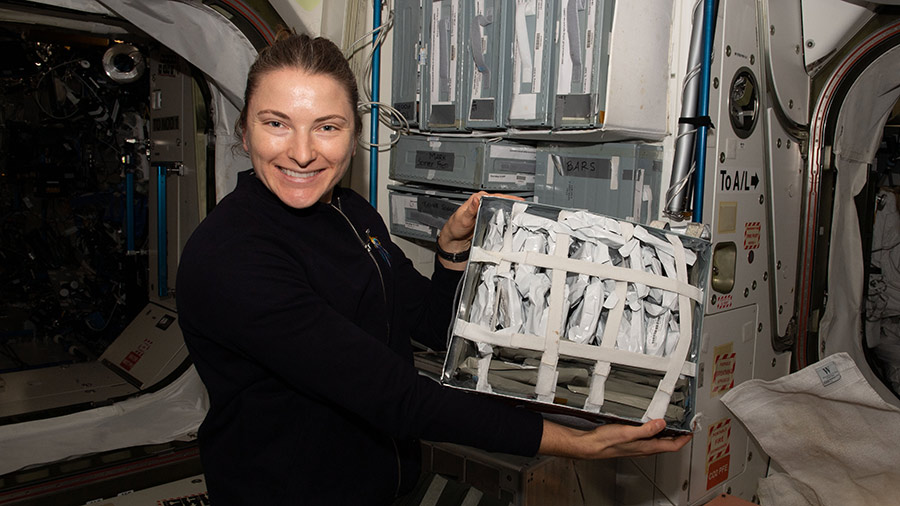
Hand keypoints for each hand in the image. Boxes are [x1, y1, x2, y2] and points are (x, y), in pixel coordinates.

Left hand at [437, 192, 522, 269]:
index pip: (495, 196)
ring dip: (510, 209)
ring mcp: (486, 210)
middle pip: (500, 200)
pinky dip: (506, 216)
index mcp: (477, 199)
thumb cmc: (456, 226)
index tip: (517, 200)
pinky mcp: (487, 218)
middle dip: (512, 202)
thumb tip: (477, 199)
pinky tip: (512, 218)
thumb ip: (470, 209)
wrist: (455, 238)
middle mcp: (482, 203)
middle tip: (524, 206)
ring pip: (500, 207)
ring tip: (521, 211)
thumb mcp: (463, 218)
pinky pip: (499, 215)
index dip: (507, 198)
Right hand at [538, 419, 691, 458]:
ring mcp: (638, 446)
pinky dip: (654, 431)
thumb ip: (647, 429)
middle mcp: (645, 448)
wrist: (592, 445)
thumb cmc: (607, 441)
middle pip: (667, 444)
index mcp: (647, 447)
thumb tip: (662, 423)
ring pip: (658, 441)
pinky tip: (650, 424)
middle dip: (678, 435)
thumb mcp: (629, 432)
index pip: (673, 446)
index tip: (691, 431)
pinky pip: (648, 438)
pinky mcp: (631, 442)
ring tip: (671, 423)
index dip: (684, 439)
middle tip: (684, 426)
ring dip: (666, 433)